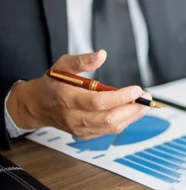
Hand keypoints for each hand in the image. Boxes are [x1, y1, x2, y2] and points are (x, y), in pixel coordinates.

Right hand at [6, 51, 149, 138]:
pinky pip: (108, 131)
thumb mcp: (63, 65)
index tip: (137, 89)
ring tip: (143, 105)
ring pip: (111, 127)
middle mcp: (74, 117)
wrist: (36, 105)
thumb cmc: (53, 83)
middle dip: (132, 109)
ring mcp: (80, 129)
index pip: (98, 102)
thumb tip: (102, 55)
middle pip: (108, 119)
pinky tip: (131, 112)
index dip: (120, 97)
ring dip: (132, 117)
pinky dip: (123, 122)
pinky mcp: (85, 135)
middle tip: (146, 98)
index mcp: (68, 99)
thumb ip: (82, 60)